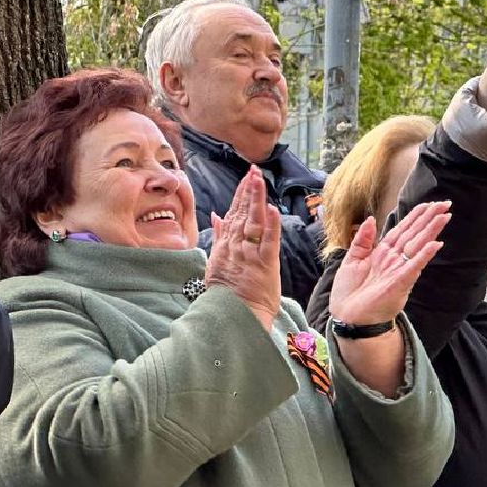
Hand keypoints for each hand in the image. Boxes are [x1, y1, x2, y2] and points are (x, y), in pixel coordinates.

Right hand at [204, 166, 280, 328]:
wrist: (233, 315)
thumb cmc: (227, 293)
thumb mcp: (217, 262)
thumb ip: (218, 237)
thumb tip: (215, 215)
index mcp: (226, 245)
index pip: (234, 213)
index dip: (240, 194)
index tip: (246, 178)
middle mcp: (235, 246)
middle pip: (242, 213)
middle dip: (248, 190)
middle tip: (253, 170)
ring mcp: (249, 254)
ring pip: (252, 222)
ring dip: (255, 200)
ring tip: (258, 180)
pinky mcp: (263, 264)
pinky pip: (268, 241)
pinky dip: (270, 225)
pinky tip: (272, 209)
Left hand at [329, 202, 449, 326]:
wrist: (348, 317)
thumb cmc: (349, 292)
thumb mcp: (352, 260)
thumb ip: (362, 240)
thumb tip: (370, 219)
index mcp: (383, 253)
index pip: (402, 230)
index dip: (415, 216)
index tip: (428, 204)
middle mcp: (394, 260)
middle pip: (414, 234)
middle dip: (429, 218)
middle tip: (445, 204)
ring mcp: (398, 271)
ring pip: (417, 246)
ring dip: (431, 231)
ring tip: (444, 216)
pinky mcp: (399, 283)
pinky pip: (413, 267)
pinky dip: (424, 255)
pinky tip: (435, 244)